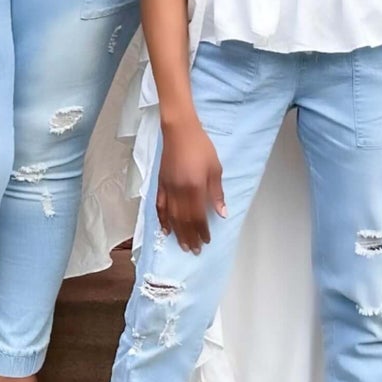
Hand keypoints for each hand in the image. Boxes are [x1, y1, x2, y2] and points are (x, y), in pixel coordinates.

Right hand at [156, 119, 226, 253]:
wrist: (180, 131)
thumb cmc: (201, 147)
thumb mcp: (215, 169)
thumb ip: (216, 193)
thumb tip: (221, 213)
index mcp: (195, 188)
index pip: (198, 216)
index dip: (202, 231)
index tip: (206, 241)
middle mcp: (180, 191)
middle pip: (184, 220)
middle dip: (190, 237)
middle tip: (195, 250)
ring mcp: (168, 188)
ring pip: (171, 216)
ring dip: (178, 233)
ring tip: (182, 245)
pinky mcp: (160, 184)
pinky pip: (160, 206)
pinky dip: (162, 219)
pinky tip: (165, 229)